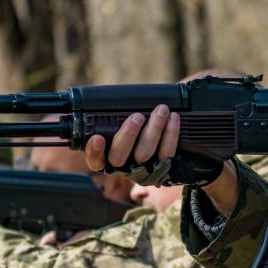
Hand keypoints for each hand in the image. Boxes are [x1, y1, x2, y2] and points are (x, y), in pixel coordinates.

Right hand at [82, 104, 223, 186]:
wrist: (167, 139)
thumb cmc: (139, 127)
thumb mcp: (124, 122)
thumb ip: (115, 117)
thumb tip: (106, 97)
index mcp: (108, 159)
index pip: (95, 162)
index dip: (94, 152)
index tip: (97, 137)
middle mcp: (125, 168)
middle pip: (119, 158)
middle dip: (127, 135)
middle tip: (137, 117)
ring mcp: (144, 170)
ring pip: (145, 153)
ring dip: (154, 129)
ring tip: (161, 110)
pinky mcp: (164, 168)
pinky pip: (167, 152)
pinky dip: (171, 133)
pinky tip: (173, 118)